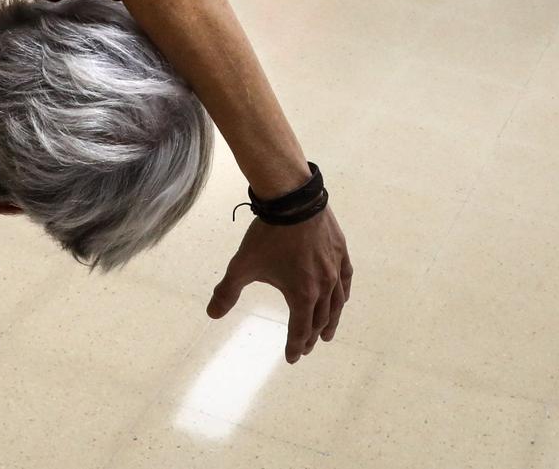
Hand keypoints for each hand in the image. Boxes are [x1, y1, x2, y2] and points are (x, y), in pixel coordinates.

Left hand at [208, 208, 350, 362]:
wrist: (292, 201)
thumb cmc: (268, 235)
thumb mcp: (243, 265)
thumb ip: (227, 292)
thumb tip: (212, 314)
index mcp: (302, 294)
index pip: (300, 329)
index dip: (295, 346)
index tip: (291, 357)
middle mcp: (323, 285)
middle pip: (320, 319)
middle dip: (311, 337)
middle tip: (306, 348)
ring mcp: (335, 268)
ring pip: (337, 303)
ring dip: (331, 321)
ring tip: (327, 334)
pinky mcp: (340, 251)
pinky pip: (346, 279)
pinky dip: (343, 293)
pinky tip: (341, 298)